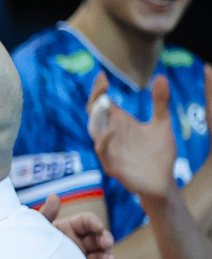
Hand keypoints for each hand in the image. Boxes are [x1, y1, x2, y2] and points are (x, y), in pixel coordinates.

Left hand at [39, 193, 115, 258]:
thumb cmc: (28, 243)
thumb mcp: (37, 228)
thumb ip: (46, 214)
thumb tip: (54, 196)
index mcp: (69, 227)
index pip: (87, 221)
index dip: (95, 222)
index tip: (99, 227)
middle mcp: (78, 242)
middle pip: (98, 238)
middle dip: (106, 239)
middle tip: (107, 243)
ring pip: (101, 257)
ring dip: (107, 258)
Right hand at [87, 71, 178, 200]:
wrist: (163, 182)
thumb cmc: (159, 154)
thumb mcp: (162, 124)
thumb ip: (160, 102)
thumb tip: (160, 77)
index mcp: (119, 124)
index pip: (101, 104)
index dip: (99, 90)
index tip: (103, 76)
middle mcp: (110, 135)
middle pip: (94, 115)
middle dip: (95, 99)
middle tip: (102, 86)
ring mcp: (109, 150)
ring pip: (94, 132)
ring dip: (97, 118)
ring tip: (103, 103)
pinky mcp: (112, 166)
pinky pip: (103, 152)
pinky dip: (105, 140)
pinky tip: (113, 130)